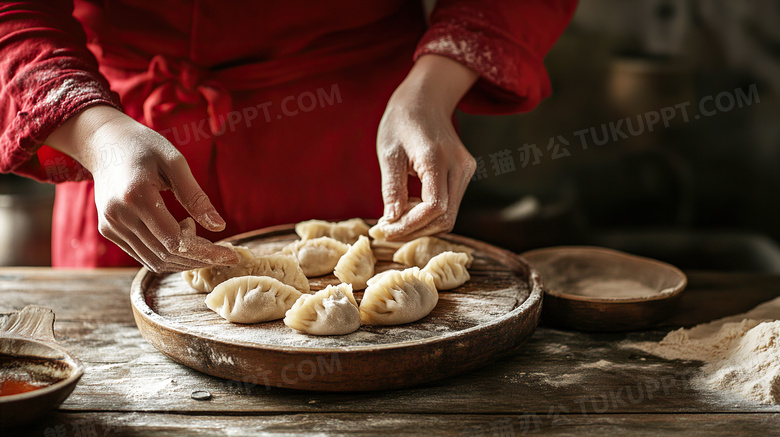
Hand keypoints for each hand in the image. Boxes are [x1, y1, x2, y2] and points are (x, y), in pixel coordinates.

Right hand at [46, 105, 238, 271]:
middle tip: (226, 255)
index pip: (175, 240)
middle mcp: (118, 216)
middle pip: (166, 254)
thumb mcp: (175, 162)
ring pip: (154, 261)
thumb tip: (219, 226)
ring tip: (204, 241)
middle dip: (201, 259)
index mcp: (135, 196)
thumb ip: (196, 196)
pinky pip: (143, 254)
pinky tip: (182, 235)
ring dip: (185, 260)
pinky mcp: (109, 230)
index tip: (231, 255)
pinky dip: (168, 254)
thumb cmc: (144, 146)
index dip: (206, 251)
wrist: (104, 143)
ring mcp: (110, 226)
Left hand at [371, 54, 477, 240]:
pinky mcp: (465, 173)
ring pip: (450, 215)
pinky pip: (450, 205)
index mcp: (437, 158)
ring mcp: (466, 170)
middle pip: (445, 218)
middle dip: (415, 230)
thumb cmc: (402, 121)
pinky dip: (430, 214)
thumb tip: (391, 222)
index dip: (410, 226)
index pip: (434, 207)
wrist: (425, 99)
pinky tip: (409, 207)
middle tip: (387, 230)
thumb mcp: (388, 154)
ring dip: (422, 225)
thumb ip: (392, 189)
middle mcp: (459, 166)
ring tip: (396, 219)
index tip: (386, 230)